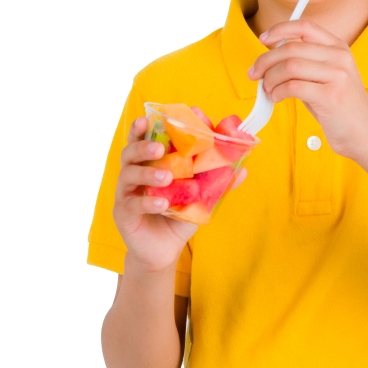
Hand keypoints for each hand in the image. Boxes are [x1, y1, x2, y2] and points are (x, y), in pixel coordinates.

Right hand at [113, 117, 247, 271]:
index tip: (152, 116)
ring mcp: (126, 193)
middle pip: (130, 151)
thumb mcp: (201, 197)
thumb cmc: (178, 216)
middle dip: (143, 144)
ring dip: (148, 171)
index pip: (145, 138)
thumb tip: (243, 169)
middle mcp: (135, 173)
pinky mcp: (124, 213)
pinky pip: (132, 203)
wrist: (164, 251)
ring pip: (128, 173)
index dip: (145, 126)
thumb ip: (217, 182)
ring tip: (167, 176)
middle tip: (160, 146)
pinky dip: (147, 201)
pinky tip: (161, 204)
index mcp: (151, 162)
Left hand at [247, 19, 367, 157]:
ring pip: (289, 66)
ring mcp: (338, 76)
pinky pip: (293, 86)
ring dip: (270, 79)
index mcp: (339, 47)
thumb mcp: (326, 77)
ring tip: (268, 89)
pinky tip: (276, 98)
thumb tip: (268, 57)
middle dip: (265, 60)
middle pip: (291, 47)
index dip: (280, 29)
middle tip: (254, 74)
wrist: (364, 134)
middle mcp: (340, 57)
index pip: (305, 26)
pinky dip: (278, 91)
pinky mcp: (331, 96)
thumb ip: (304, 63)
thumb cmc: (339, 107)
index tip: (263, 39)